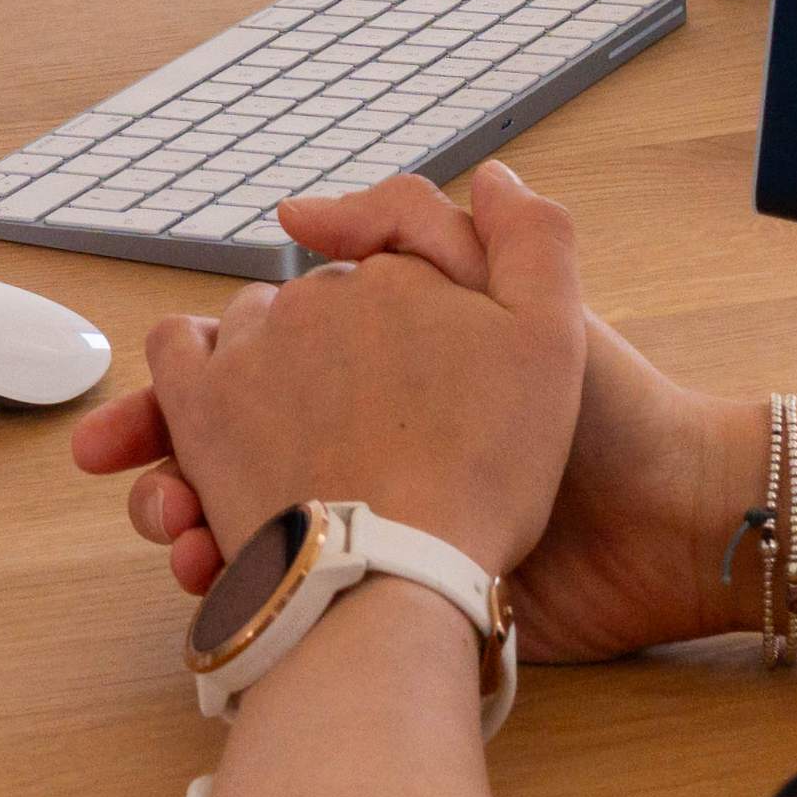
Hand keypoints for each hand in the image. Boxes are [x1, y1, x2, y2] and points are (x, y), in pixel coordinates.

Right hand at [76, 166, 743, 655]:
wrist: (664, 527)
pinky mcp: (397, 587)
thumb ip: (417, 228)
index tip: (133, 421)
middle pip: (224, 443)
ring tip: (182, 538)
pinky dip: (234, 578)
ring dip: (187, 519)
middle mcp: (363, 435)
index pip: (250, 364)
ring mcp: (374, 514)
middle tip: (139, 484)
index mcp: (382, 364)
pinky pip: (287, 582)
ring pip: (238, 512)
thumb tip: (294, 210)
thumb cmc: (609, 405)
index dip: (181, 388)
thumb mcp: (517, 291)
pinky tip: (218, 576)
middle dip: (164, 460)